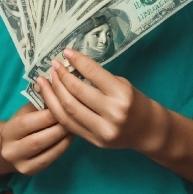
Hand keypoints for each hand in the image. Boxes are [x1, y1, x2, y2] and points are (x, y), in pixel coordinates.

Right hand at [0, 103, 73, 174]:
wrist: (10, 148)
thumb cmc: (22, 124)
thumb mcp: (26, 111)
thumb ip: (39, 101)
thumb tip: (54, 87)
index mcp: (7, 132)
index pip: (26, 124)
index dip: (46, 115)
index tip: (63, 105)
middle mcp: (11, 152)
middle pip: (37, 140)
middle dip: (58, 128)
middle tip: (73, 117)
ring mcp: (21, 165)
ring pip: (46, 152)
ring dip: (64, 138)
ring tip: (75, 125)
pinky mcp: (32, 172)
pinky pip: (51, 159)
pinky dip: (63, 146)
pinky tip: (71, 136)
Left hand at [36, 49, 159, 152]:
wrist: (147, 130)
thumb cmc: (134, 102)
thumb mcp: (121, 84)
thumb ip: (98, 79)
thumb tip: (70, 66)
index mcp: (122, 94)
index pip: (93, 73)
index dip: (77, 61)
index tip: (65, 52)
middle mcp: (113, 113)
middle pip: (77, 92)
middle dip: (61, 77)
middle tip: (53, 66)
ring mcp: (103, 130)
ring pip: (68, 110)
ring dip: (53, 93)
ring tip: (46, 81)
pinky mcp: (95, 141)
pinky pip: (69, 125)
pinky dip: (56, 110)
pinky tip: (50, 98)